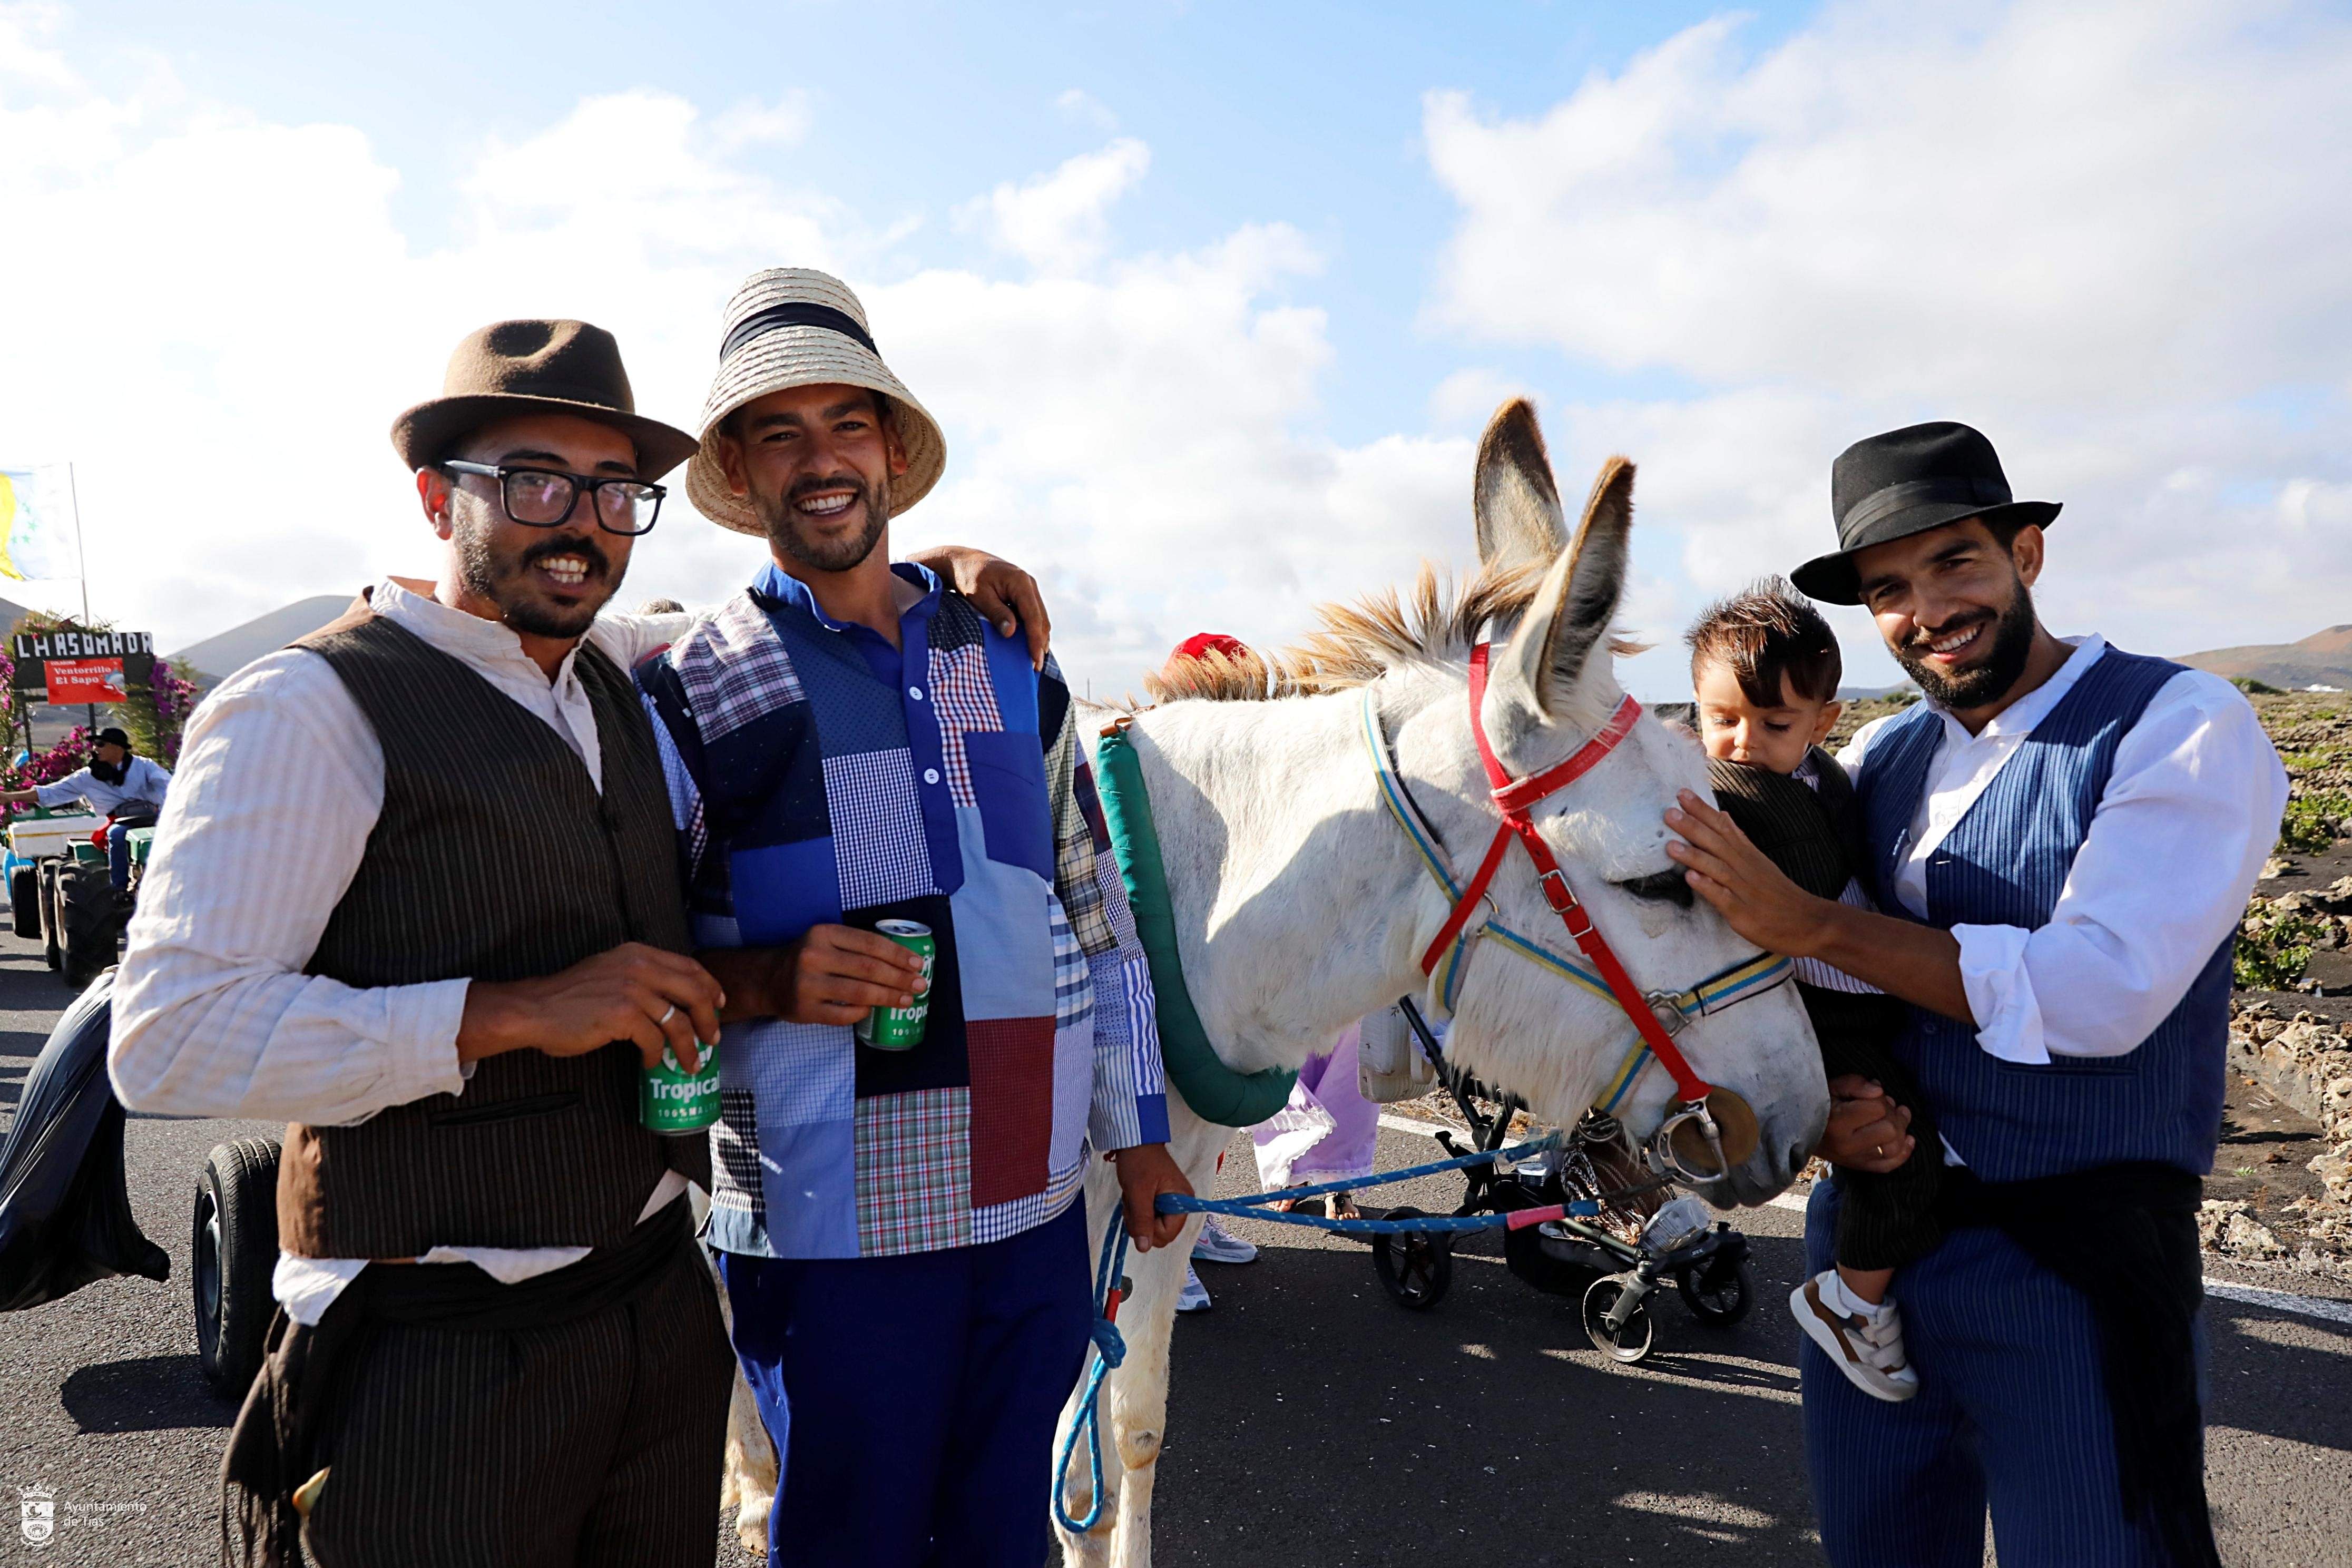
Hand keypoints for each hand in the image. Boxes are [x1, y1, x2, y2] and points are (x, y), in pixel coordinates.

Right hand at [458, 942, 724, 1071]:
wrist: (535, 1008)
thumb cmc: (569, 997)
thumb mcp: (609, 971)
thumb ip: (639, 977)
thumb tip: (670, 1000)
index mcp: (638, 954)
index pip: (689, 966)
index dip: (710, 986)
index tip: (720, 1003)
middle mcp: (639, 967)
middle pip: (694, 992)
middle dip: (710, 1018)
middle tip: (714, 1037)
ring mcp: (632, 990)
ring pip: (678, 1022)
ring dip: (689, 1046)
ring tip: (691, 1062)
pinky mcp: (623, 1015)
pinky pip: (654, 1040)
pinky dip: (657, 1055)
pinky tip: (653, 1062)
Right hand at [758, 924, 929, 1026]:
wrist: (769, 979)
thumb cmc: (810, 958)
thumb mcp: (828, 940)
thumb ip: (858, 945)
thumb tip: (905, 961)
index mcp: (823, 933)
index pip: (870, 943)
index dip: (898, 954)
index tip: (918, 964)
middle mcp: (814, 956)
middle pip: (869, 969)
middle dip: (900, 978)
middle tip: (920, 985)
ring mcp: (808, 985)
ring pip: (860, 993)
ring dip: (889, 997)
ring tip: (907, 1000)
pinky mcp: (805, 1010)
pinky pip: (844, 1015)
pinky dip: (864, 1012)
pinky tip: (875, 1010)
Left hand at [907, 545, 1051, 669]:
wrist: (961, 560)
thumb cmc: (967, 577)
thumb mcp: (979, 596)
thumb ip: (996, 613)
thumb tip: (1011, 633)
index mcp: (1020, 582)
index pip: (1033, 616)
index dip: (1035, 639)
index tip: (1034, 660)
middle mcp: (1029, 583)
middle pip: (1041, 618)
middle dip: (1040, 642)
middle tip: (1036, 667)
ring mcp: (1028, 587)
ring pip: (1040, 617)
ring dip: (1039, 637)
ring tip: (1035, 660)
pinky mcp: (1023, 592)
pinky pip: (1033, 614)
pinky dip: (1033, 629)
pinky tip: (1030, 644)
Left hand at [1108, 1142, 1191, 1251]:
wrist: (1134, 1139)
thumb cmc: (1139, 1161)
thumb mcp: (1138, 1191)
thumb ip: (1142, 1220)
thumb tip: (1144, 1248)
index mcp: (1183, 1201)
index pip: (1167, 1234)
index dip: (1149, 1229)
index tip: (1138, 1211)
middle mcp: (1181, 1204)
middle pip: (1160, 1233)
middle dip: (1141, 1222)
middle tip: (1133, 1202)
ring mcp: (1170, 1202)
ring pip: (1151, 1227)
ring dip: (1136, 1215)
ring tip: (1133, 1196)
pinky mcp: (1160, 1200)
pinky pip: (1148, 1216)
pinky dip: (1137, 1209)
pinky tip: (1134, 1195)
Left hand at [1664, 790, 1834, 956]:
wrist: (1808, 921)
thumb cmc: (1778, 893)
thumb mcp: (1760, 861)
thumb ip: (1739, 839)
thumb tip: (1723, 815)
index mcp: (1748, 855)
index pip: (1723, 827)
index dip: (1702, 811)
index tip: (1681, 794)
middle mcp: (1745, 868)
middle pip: (1717, 843)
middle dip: (1692, 827)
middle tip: (1668, 812)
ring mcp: (1743, 891)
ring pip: (1717, 869)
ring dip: (1694, 856)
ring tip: (1670, 845)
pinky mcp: (1742, 913)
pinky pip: (1723, 898)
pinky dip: (1708, 887)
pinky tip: (1691, 878)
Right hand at [1815, 1074, 1914, 1172]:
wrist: (1800, 1130)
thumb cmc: (1819, 1104)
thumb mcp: (1831, 1086)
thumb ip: (1855, 1083)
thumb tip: (1878, 1090)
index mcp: (1837, 1123)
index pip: (1877, 1109)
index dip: (1880, 1097)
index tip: (1872, 1093)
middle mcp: (1846, 1146)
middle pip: (1890, 1130)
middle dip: (1893, 1114)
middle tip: (1887, 1104)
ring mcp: (1854, 1160)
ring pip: (1893, 1148)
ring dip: (1901, 1131)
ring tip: (1898, 1117)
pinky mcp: (1859, 1167)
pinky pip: (1889, 1165)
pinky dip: (1903, 1153)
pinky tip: (1908, 1139)